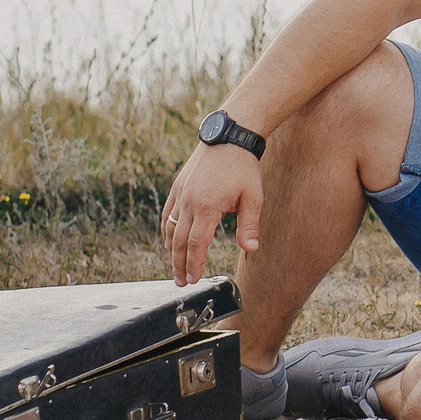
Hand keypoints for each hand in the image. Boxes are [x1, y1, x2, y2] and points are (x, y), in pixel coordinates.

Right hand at [160, 143, 263, 285]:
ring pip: (170, 229)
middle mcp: (189, 202)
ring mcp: (180, 194)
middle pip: (179, 241)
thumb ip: (249, 225)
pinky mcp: (178, 187)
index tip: (193, 279)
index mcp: (207, 207)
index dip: (194, 264)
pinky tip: (169, 241)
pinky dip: (166, 230)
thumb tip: (251, 249)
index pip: (196, 243)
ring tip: (175, 267)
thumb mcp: (253, 197)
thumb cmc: (243, 168)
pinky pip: (167, 214)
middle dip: (179, 264)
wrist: (229, 138)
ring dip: (171, 251)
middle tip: (181, 281)